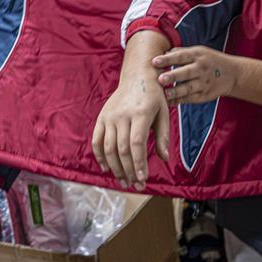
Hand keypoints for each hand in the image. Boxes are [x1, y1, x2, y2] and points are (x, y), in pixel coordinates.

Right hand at [91, 72, 168, 190]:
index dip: (138, 163)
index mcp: (140, 113)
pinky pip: (96, 140)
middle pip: (122, 149)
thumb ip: (163, 136)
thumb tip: (164, 158)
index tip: (142, 178)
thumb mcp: (164, 113)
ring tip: (124, 182)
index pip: (136, 143)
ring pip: (108, 148)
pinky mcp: (102, 117)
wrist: (137, 75)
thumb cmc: (154, 96)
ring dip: (115, 168)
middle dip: (129, 170)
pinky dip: (100, 156)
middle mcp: (122, 115)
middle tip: (136, 185)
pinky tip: (107, 169)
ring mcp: (109, 116)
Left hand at [154, 47, 236, 105]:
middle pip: (186, 72)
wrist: (232, 74)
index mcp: (198, 55)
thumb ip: (181, 52)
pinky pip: (190, 99)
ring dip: (176, 92)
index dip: (167, 59)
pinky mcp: (204, 95)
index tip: (154, 62)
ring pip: (188, 88)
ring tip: (165, 94)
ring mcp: (204, 83)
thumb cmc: (209, 60)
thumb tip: (163, 53)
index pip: (181, 56)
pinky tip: (168, 102)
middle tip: (160, 79)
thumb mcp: (199, 51)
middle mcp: (201, 69)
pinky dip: (179, 101)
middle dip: (173, 76)